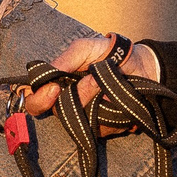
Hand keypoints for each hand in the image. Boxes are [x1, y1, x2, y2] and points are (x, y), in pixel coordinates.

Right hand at [19, 32, 158, 119]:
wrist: (141, 65)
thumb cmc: (109, 53)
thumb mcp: (85, 48)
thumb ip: (65, 59)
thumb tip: (46, 77)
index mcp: (57, 85)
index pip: (35, 101)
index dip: (38, 100)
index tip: (53, 89)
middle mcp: (68, 103)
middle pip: (58, 113)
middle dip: (78, 96)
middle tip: (94, 81)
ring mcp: (86, 116)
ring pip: (81, 121)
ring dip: (96, 100)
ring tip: (110, 83)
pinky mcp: (105, 127)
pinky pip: (101, 127)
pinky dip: (111, 110)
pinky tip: (118, 96)